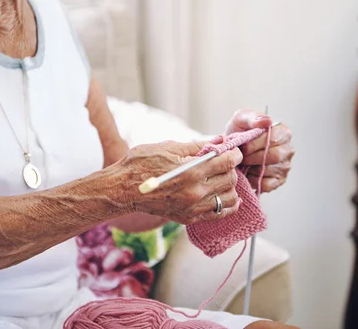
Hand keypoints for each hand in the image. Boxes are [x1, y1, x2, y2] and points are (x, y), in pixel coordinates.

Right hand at [113, 141, 242, 224]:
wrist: (123, 190)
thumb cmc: (141, 163)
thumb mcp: (168, 147)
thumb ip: (197, 146)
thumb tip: (220, 140)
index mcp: (191, 171)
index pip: (226, 162)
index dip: (234, 154)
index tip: (233, 151)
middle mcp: (195, 192)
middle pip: (230, 179)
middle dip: (231, 168)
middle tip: (225, 162)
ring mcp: (193, 207)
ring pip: (229, 198)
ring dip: (230, 186)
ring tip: (222, 178)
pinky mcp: (189, 218)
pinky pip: (218, 214)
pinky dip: (226, 205)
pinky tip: (224, 196)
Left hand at [225, 109, 293, 192]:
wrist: (232, 148)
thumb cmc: (240, 131)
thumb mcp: (242, 119)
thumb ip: (253, 117)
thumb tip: (266, 121)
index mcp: (284, 132)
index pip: (274, 139)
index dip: (256, 144)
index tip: (243, 145)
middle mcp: (288, 150)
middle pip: (275, 156)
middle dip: (253, 157)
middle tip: (241, 156)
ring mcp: (285, 166)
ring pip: (270, 170)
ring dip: (251, 168)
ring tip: (242, 162)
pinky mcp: (278, 181)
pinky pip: (267, 184)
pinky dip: (253, 179)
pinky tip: (247, 172)